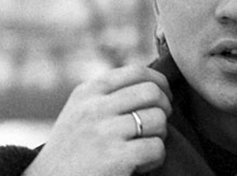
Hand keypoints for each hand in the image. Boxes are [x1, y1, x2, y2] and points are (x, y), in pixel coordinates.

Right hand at [23, 65, 172, 175]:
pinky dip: (155, 157)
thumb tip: (156, 83)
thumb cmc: (72, 149)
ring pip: (158, 119)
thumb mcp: (81, 111)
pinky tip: (141, 164)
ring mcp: (104, 132)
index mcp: (88, 92)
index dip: (160, 82)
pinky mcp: (115, 158)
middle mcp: (94, 108)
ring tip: (146, 146)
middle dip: (164, 108)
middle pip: (152, 92)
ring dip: (160, 134)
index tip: (164, 97)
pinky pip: (156, 147)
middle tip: (158, 124)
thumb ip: (110, 94)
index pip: (136, 72)